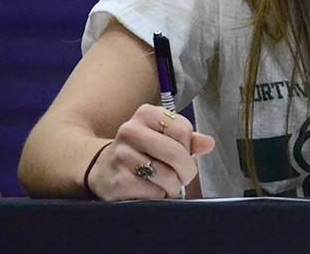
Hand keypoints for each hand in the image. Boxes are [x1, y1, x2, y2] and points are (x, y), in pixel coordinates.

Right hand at [86, 104, 214, 200]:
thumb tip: (208, 143)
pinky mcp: (117, 181)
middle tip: (183, 177)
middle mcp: (130, 131)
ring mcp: (121, 156)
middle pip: (176, 153)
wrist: (102, 167)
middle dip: (186, 171)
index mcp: (146, 114)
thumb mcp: (163, 137)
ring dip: (172, 186)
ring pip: (165, 175)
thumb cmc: (141, 151)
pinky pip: (152, 192)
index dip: (189, 148)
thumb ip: (188, 139)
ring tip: (167, 185)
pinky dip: (158, 196)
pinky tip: (151, 191)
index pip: (183, 130)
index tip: (183, 155)